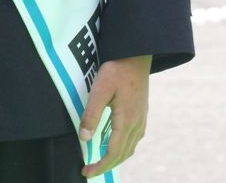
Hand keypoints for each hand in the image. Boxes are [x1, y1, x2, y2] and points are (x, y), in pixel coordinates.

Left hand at [78, 55, 151, 178]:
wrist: (136, 55)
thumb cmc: (117, 69)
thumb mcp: (100, 89)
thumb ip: (92, 113)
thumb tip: (84, 138)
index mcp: (126, 120)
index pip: (113, 153)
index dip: (100, 166)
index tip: (86, 172)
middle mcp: (136, 124)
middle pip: (122, 155)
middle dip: (106, 166)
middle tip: (90, 170)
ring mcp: (141, 120)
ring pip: (129, 149)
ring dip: (115, 159)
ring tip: (100, 161)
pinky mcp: (142, 114)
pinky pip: (133, 140)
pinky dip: (122, 149)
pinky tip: (114, 144)